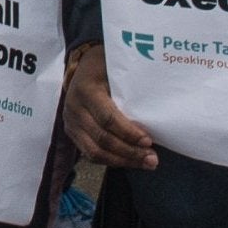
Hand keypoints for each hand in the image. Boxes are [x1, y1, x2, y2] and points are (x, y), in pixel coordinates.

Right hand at [64, 44, 157, 169]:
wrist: (83, 63)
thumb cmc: (106, 65)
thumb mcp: (117, 71)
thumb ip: (130, 90)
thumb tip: (156, 115)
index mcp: (86, 90)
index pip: (108, 119)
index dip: (129, 133)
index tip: (149, 141)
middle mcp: (74, 108)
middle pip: (102, 139)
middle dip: (129, 152)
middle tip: (152, 159)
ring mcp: (70, 122)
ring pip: (94, 152)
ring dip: (122, 161)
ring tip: (144, 163)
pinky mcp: (71, 132)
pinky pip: (90, 154)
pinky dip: (111, 161)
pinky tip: (129, 161)